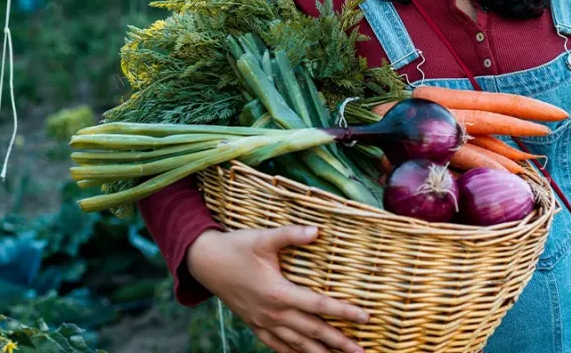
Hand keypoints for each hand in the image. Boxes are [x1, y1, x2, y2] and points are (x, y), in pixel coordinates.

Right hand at [186, 225, 369, 352]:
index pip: (319, 306)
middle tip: (361, 351)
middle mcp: (273, 313)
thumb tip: (316, 230)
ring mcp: (263, 322)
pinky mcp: (254, 325)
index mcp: (278, 293)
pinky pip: (277, 345)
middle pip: (313, 332)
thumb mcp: (264, 238)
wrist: (205, 263)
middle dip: (339, 343)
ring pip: (297, 344)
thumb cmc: (236, 248)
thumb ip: (291, 235)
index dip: (344, 312)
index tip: (366, 317)